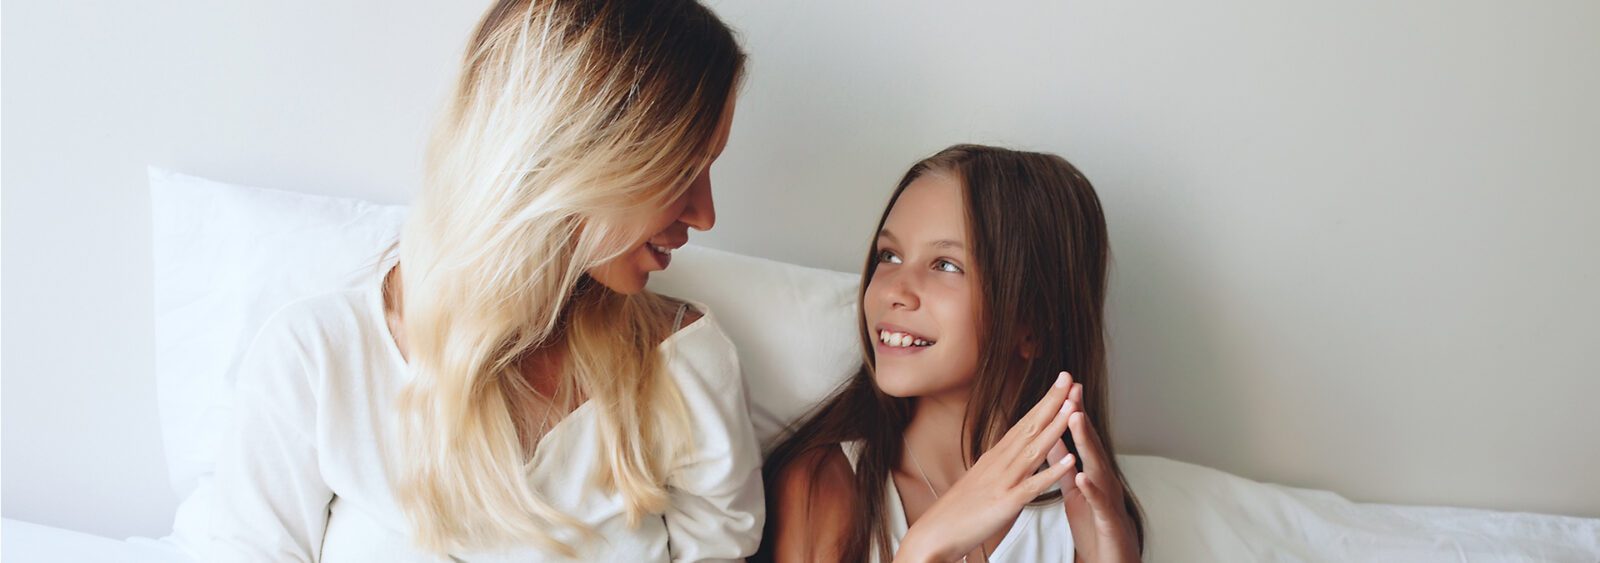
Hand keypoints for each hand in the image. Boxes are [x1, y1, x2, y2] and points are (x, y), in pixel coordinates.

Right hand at [896, 372, 1079, 562]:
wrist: (934, 532)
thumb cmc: (958, 511)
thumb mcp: (981, 478)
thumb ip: (998, 465)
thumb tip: (1009, 452)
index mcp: (996, 457)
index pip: (1024, 423)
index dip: (1043, 402)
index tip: (1059, 383)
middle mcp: (1000, 463)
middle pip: (1030, 426)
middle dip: (1052, 402)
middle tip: (1069, 377)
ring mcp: (1003, 481)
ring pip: (1034, 449)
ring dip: (1055, 426)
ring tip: (1073, 406)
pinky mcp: (1006, 503)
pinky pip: (1033, 485)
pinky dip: (1052, 471)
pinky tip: (1069, 460)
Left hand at [1047, 374, 1140, 562]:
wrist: (1112, 559)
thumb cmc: (1095, 524)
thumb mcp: (1074, 488)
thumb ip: (1064, 462)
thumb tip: (1052, 435)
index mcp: (1092, 471)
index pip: (1081, 437)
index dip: (1073, 411)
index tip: (1065, 385)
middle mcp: (1103, 480)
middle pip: (1091, 443)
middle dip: (1081, 417)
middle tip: (1072, 391)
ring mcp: (1108, 498)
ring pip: (1098, 466)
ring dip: (1086, 443)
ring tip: (1075, 419)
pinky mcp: (1108, 520)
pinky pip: (1099, 503)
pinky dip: (1092, 489)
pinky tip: (1082, 476)